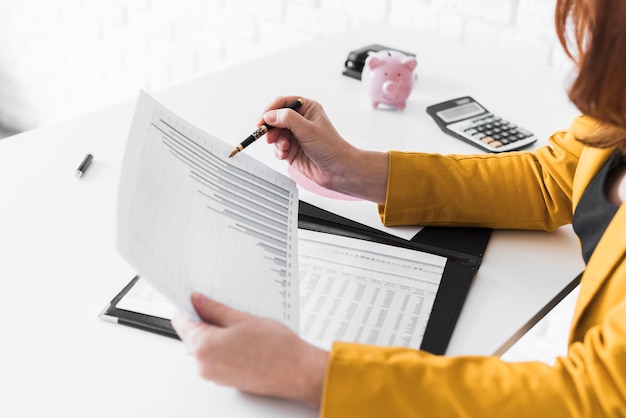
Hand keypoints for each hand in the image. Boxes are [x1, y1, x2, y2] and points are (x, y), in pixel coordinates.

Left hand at [171, 293, 327, 406]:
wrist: (298, 372)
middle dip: (204, 320)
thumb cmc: (277, 349)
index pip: (181, 322)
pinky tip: (244, 339)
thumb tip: (199, 301)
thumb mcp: (243, 319)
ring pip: (205, 347)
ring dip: (216, 334)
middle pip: (192, 335)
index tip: (195, 298)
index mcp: (204, 347)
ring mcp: (214, 376)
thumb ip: (215, 309)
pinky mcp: (225, 380)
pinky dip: (225, 347)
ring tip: (240, 325)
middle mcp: (204, 365)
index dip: (187, 306)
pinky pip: (216, 358)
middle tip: (224, 307)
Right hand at [261, 96, 388, 202]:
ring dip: (276, 141)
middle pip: (275, 119)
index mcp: (307, 108)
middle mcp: (300, 120)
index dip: (270, 110)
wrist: (337, 170)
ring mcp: (295, 135)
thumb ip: (287, 119)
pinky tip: (285, 155)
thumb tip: (269, 116)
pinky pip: (277, 147)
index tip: (262, 120)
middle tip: (268, 136)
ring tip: (283, 148)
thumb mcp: (308, 129)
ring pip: (275, 134)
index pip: (282, 103)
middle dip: (271, 128)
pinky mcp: (291, 149)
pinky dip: (278, 151)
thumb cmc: (331, 148)